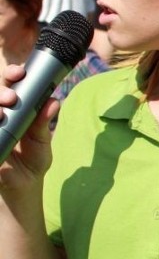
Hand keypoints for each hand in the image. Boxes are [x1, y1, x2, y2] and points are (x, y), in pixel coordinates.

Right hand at [0, 64, 56, 189]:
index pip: (9, 84)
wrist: (22, 185)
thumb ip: (43, 123)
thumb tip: (53, 102)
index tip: (20, 72)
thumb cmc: (32, 159)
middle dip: (0, 91)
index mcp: (14, 108)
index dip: (12, 74)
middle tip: (10, 98)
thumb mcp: (41, 142)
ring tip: (0, 114)